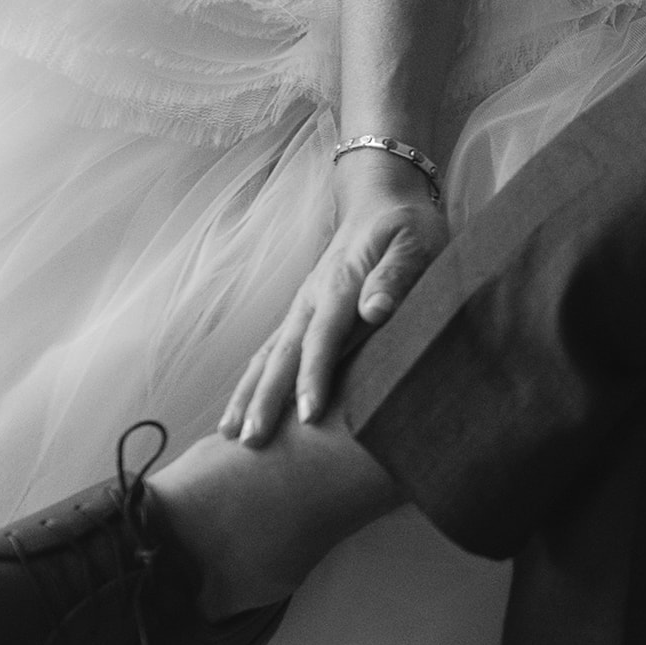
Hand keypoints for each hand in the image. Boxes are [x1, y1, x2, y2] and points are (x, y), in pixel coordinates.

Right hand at [220, 154, 448, 445]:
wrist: (380, 202)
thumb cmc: (406, 228)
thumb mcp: (416, 244)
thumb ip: (397, 276)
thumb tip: (375, 310)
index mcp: (340, 285)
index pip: (323, 338)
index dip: (313, 378)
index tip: (306, 416)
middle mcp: (311, 300)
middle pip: (282, 355)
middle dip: (264, 399)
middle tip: (250, 442)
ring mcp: (300, 309)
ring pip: (266, 356)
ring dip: (247, 394)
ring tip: (228, 435)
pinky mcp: (300, 316)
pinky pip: (269, 353)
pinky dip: (251, 383)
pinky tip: (240, 411)